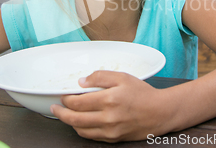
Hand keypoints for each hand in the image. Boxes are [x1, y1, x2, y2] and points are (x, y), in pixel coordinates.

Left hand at [51, 71, 173, 142]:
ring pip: (81, 130)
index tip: (63, 96)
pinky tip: (80, 123)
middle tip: (54, 108)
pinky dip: (82, 130)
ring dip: (70, 123)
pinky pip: (92, 137)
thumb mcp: (122, 77)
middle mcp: (108, 118)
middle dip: (61, 113)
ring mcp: (110, 131)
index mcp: (109, 100)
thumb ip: (100, 77)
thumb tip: (81, 82)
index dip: (66, 99)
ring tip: (65, 115)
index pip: (78, 102)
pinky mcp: (113, 139)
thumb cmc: (143, 94)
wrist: (161, 112)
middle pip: (75, 119)